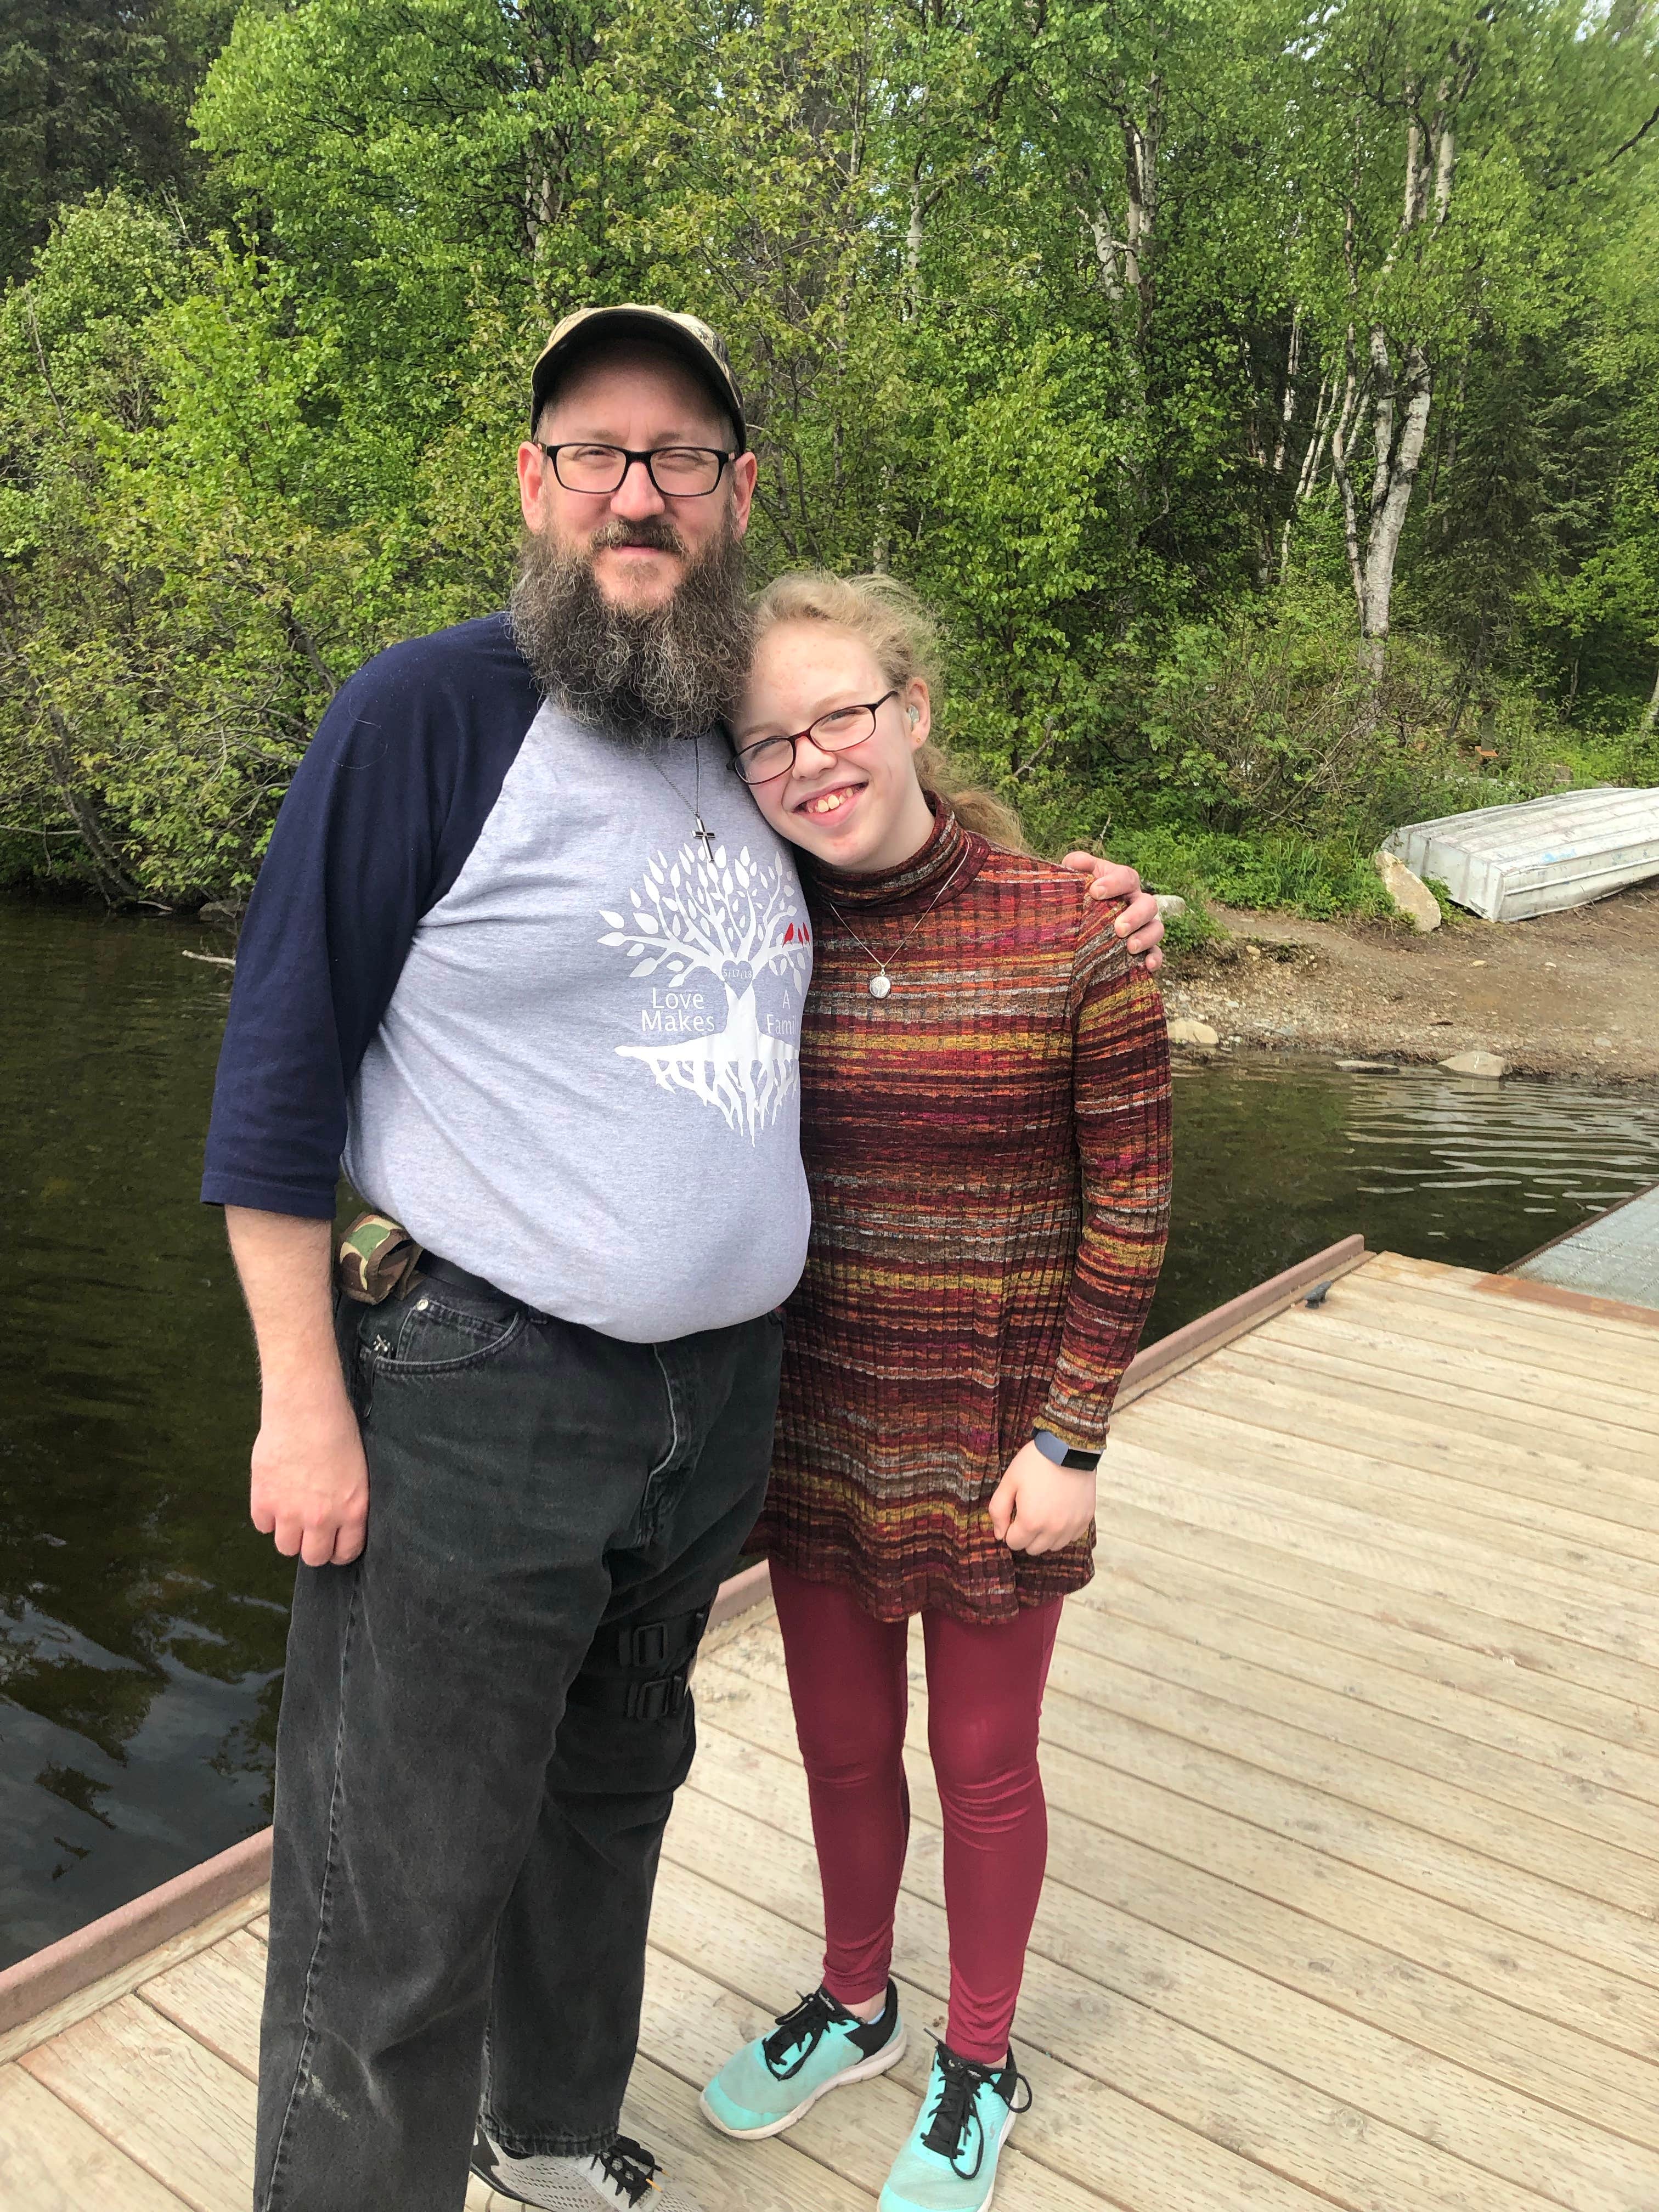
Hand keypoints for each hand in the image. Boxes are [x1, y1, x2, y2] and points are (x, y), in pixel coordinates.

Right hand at [249, 1383, 369, 1565]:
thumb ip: (348, 1501)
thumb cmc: (337, 1428)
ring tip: (291, 1513)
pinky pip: (262, 1525)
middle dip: (313, 1546)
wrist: (305, 1407)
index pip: (345, 1552)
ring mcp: (290, 1512)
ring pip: (285, 1548)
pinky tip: (274, 1497)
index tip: (333, 1544)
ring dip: (288, 1534)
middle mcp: (322, 1518)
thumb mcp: (358, 1470)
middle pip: (313, 1557)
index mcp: (352, 1509)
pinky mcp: (264, 1500)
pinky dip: (267, 1515)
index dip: (338, 1550)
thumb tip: (340, 1521)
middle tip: (310, 1531)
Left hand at [987, 1439, 1097, 1556]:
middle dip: (1026, 1535)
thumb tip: (1000, 1535)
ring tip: (1044, 1511)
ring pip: (1053, 1546)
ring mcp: (1072, 1526)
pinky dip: (1063, 1530)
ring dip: (1045, 1535)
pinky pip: (1070, 1537)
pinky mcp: (1085, 1519)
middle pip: (1033, 1549)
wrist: (1068, 1447)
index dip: (1010, 1529)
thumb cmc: (1035, 1463)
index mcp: (1031, 1522)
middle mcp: (1053, 1530)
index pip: (1014, 1543)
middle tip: (1028, 1511)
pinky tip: (1059, 1511)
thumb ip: (999, 1511)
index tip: (1015, 1512)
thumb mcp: (1009, 1482)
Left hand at [1059, 852, 1164, 973]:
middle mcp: (1137, 902)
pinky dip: (1155, 959)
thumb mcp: (1074, 878)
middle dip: (1135, 916)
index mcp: (1122, 882)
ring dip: (1146, 937)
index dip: (1114, 883)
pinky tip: (1147, 966)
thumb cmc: (1077, 895)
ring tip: (1130, 947)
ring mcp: (1143, 925)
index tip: (1095, 892)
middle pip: (1148, 904)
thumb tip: (1076, 863)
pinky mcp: (1143, 948)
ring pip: (1156, 928)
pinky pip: (1156, 953)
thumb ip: (1076, 865)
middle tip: (1119, 928)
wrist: (1072, 924)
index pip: (1126, 877)